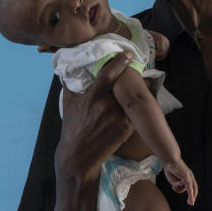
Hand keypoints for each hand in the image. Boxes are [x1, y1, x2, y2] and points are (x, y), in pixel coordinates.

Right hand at [54, 52, 134, 180]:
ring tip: (144, 85)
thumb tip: (67, 65)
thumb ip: (70, 83)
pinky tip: (141, 104)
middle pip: (124, 86)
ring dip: (138, 93)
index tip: (128, 54)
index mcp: (92, 96)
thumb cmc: (73, 126)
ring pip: (132, 100)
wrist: (78, 155)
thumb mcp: (68, 103)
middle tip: (139, 69)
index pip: (107, 74)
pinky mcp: (126, 129)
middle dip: (133, 77)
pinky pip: (135, 114)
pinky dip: (138, 108)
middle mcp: (105, 105)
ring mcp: (117, 118)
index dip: (119, 62)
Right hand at [163, 159, 197, 205]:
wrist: (169, 159)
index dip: (192, 193)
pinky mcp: (187, 177)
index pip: (192, 186)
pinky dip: (190, 194)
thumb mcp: (172, 179)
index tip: (189, 200)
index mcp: (187, 176)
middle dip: (193, 196)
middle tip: (190, 203)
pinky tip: (191, 200)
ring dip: (184, 192)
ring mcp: (189, 176)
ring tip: (179, 188)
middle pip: (194, 188)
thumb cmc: (170, 168)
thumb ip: (176, 185)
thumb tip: (180, 186)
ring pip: (190, 189)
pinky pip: (190, 187)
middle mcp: (190, 176)